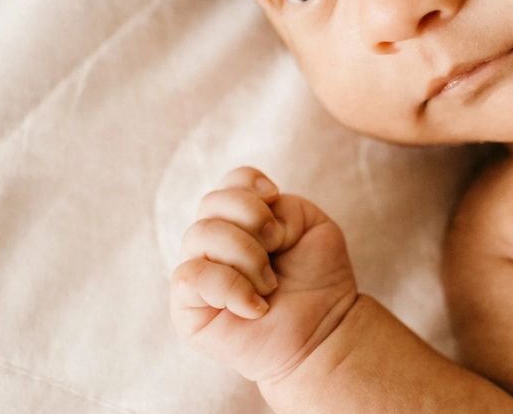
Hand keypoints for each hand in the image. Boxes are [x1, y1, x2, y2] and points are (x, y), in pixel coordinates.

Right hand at [169, 166, 357, 384]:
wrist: (325, 330)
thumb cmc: (317, 280)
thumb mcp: (310, 225)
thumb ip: (281, 205)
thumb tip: (248, 224)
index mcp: (240, 220)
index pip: (229, 182)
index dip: (250, 184)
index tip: (276, 201)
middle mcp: (213, 242)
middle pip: (212, 202)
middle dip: (254, 219)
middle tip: (278, 249)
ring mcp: (197, 272)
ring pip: (201, 234)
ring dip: (247, 257)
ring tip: (270, 285)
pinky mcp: (187, 307)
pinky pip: (192, 275)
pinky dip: (230, 287)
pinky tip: (254, 307)